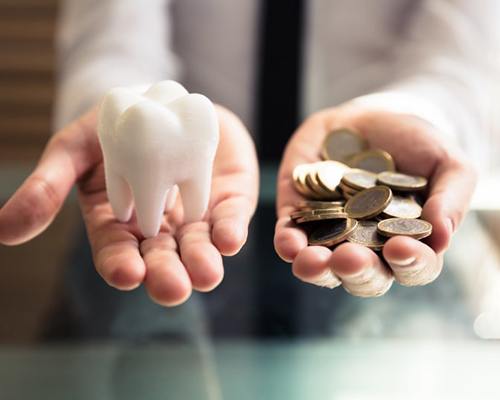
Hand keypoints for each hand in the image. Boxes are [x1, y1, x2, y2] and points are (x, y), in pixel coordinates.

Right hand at [0, 105, 258, 305]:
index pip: (117, 253)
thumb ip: (47, 186)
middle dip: (166, 275)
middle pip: (161, 260)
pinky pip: (229, 218)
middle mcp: (159, 228)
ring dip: (203, 262)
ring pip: (198, 247)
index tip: (126, 274)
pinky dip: (230, 230)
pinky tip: (230, 239)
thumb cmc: (112, 127)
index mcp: (119, 223)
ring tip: (206, 274)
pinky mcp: (225, 199)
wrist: (160, 101)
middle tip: (172, 289)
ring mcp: (194, 215)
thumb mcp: (74, 149)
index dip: (120, 265)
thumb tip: (3, 230)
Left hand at [274, 105, 476, 296]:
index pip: (413, 267)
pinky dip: (287, 244)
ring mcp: (330, 235)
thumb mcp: (446, 162)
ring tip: (313, 261)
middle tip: (350, 258)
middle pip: (364, 276)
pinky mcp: (299, 217)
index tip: (401, 247)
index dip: (409, 264)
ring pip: (322, 267)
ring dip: (316, 269)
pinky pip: (289, 238)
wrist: (370, 118)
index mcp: (408, 242)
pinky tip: (289, 244)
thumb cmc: (415, 144)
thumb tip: (442, 237)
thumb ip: (451, 198)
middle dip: (357, 271)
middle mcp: (368, 248)